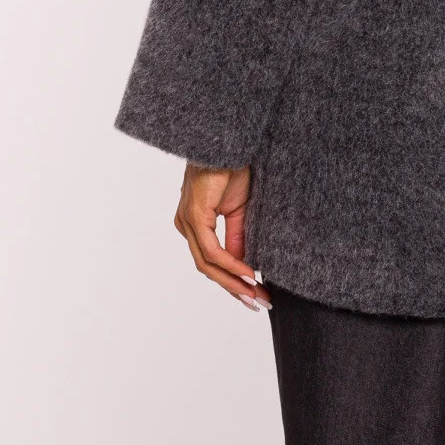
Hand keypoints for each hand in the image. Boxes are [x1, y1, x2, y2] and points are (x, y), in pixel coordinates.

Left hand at [173, 162, 272, 311]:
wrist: (227, 141)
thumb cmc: (232, 166)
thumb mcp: (240, 208)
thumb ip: (238, 237)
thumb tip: (245, 264)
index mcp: (194, 222)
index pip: (211, 261)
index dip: (233, 280)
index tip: (255, 294)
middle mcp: (186, 224)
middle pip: (208, 268)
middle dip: (234, 288)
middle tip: (258, 302)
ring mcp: (187, 220)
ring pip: (207, 264)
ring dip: (233, 282)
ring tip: (256, 294)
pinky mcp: (194, 215)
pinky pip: (211, 249)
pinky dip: (231, 264)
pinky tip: (247, 273)